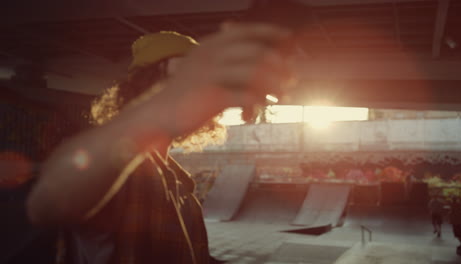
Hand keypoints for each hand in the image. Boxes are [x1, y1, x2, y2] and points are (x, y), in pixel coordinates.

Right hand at [160, 23, 291, 134]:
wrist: (160, 114)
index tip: (288, 37)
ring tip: (282, 96)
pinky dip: (257, 103)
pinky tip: (256, 112)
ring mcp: (211, 74)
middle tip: (292, 77)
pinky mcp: (212, 96)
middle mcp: (210, 55)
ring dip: (274, 85)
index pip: (244, 32)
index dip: (269, 32)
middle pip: (256, 52)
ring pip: (255, 74)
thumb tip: (255, 56)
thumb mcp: (202, 68)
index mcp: (208, 45)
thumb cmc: (187, 93)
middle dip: (279, 65)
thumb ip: (224, 58)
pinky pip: (246, 96)